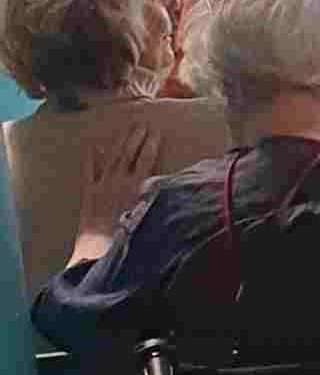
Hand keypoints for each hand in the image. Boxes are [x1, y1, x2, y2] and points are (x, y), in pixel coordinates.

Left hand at [70, 124, 157, 265]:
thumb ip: (162, 197)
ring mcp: (102, 185)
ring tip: (126, 128)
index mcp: (138, 187)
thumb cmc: (132, 236)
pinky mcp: (89, 193)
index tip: (157, 132)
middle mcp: (120, 181)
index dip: (152, 145)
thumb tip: (176, 186)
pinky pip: (89, 171)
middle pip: (129, 153)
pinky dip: (91, 157)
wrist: (101, 251)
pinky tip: (93, 145)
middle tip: (141, 123)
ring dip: (119, 141)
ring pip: (112, 157)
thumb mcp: (153, 215)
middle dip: (136, 137)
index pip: (146, 159)